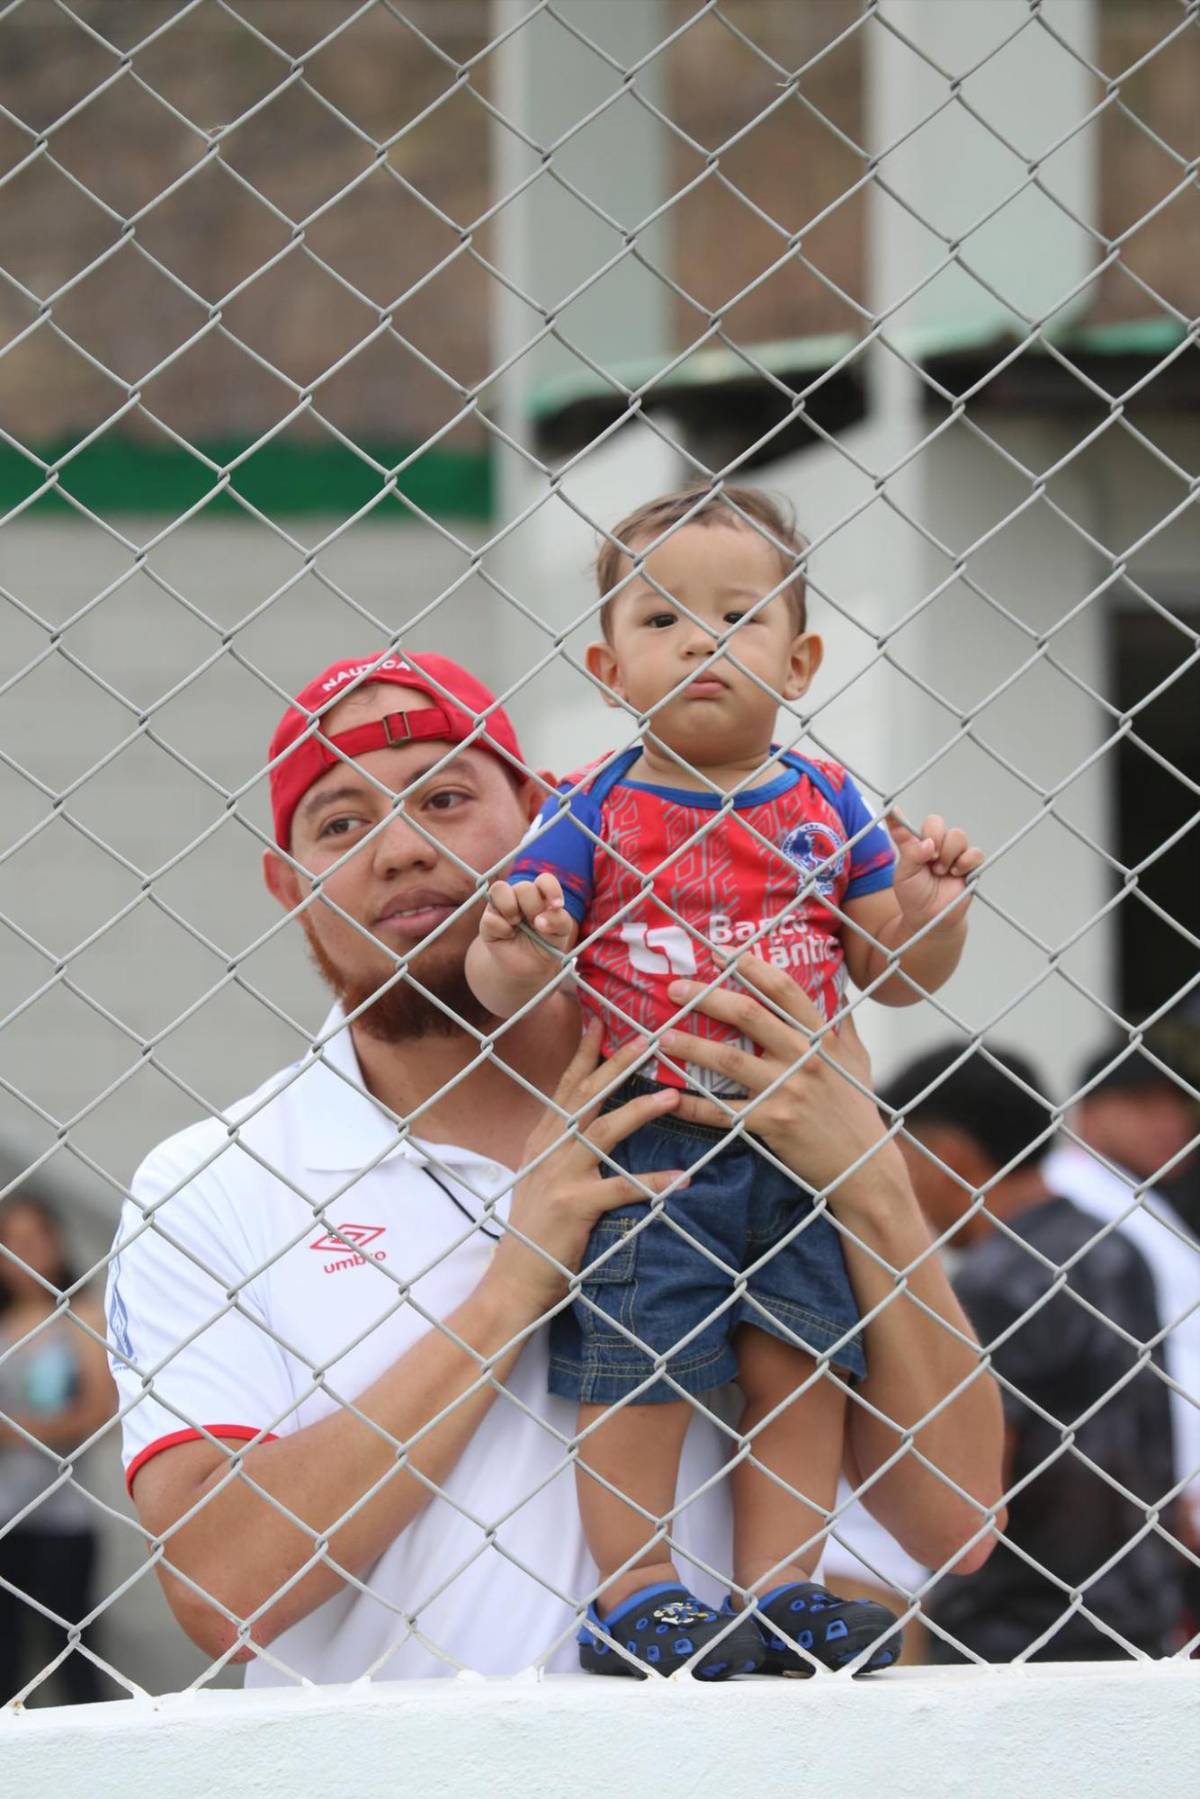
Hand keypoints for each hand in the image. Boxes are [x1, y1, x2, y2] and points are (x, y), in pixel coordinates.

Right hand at [478, 875, 574, 979]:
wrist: (527, 967)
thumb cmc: (546, 944)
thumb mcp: (560, 934)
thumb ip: (559, 921)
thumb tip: (540, 920)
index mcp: (541, 895)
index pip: (545, 880)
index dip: (551, 890)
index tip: (557, 907)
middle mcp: (520, 895)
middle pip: (524, 887)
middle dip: (533, 908)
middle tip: (536, 925)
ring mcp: (501, 905)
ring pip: (499, 889)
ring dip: (510, 909)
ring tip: (516, 924)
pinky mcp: (487, 919)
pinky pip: (490, 917)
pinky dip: (502, 930)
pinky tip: (507, 936)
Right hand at [487, 1022, 688, 1312]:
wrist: (514, 1279)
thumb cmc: (535, 1230)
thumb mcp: (540, 1176)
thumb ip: (560, 1147)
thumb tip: (586, 1120)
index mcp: (543, 1139)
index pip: (565, 1086)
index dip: (584, 1053)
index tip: (602, 1021)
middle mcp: (549, 1149)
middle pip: (585, 1096)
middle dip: (616, 1064)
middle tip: (647, 1037)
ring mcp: (560, 1176)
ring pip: (604, 1132)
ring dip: (639, 1110)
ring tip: (673, 1096)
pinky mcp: (575, 1206)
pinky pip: (621, 1189)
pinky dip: (653, 1183)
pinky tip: (683, 1178)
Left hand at [660, 955, 892, 1203]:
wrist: (864, 1164)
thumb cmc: (858, 1109)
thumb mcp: (858, 1061)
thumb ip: (843, 1024)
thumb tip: (841, 987)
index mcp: (822, 1038)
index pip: (784, 990)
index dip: (751, 967)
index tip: (721, 954)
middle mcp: (803, 1058)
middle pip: (748, 1015)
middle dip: (707, 997)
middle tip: (675, 989)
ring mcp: (786, 1091)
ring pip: (728, 1060)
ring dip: (691, 1046)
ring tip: (663, 1037)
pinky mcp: (771, 1123)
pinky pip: (723, 1112)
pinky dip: (693, 1105)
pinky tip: (670, 1098)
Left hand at [887, 813, 982, 935]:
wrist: (929, 918)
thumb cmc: (914, 895)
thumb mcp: (904, 874)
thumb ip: (910, 853)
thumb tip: (927, 841)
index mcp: (916, 845)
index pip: (909, 825)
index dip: (900, 818)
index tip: (891, 810)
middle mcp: (935, 845)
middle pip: (937, 823)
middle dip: (934, 837)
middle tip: (930, 857)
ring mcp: (953, 854)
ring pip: (958, 835)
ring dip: (948, 852)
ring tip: (941, 871)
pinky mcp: (970, 866)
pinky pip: (975, 853)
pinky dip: (966, 861)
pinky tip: (956, 872)